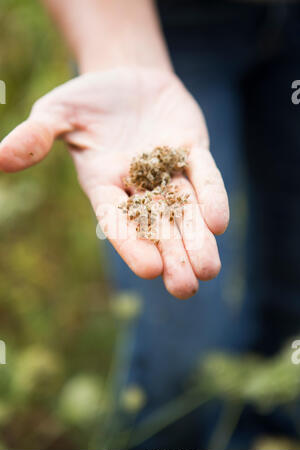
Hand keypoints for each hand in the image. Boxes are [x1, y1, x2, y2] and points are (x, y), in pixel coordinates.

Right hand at [0, 67, 228, 298]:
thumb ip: (36, 136)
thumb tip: (0, 157)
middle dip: (172, 255)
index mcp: (104, 183)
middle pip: (157, 226)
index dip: (131, 242)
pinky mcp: (192, 151)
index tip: (149, 269)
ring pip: (185, 210)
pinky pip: (205, 176)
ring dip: (198, 239)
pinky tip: (218, 223)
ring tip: (209, 271)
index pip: (116, 218)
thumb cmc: (88, 100)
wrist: (127, 78)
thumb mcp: (57, 112)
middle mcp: (138, 185)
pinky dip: (211, 196)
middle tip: (185, 289)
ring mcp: (168, 170)